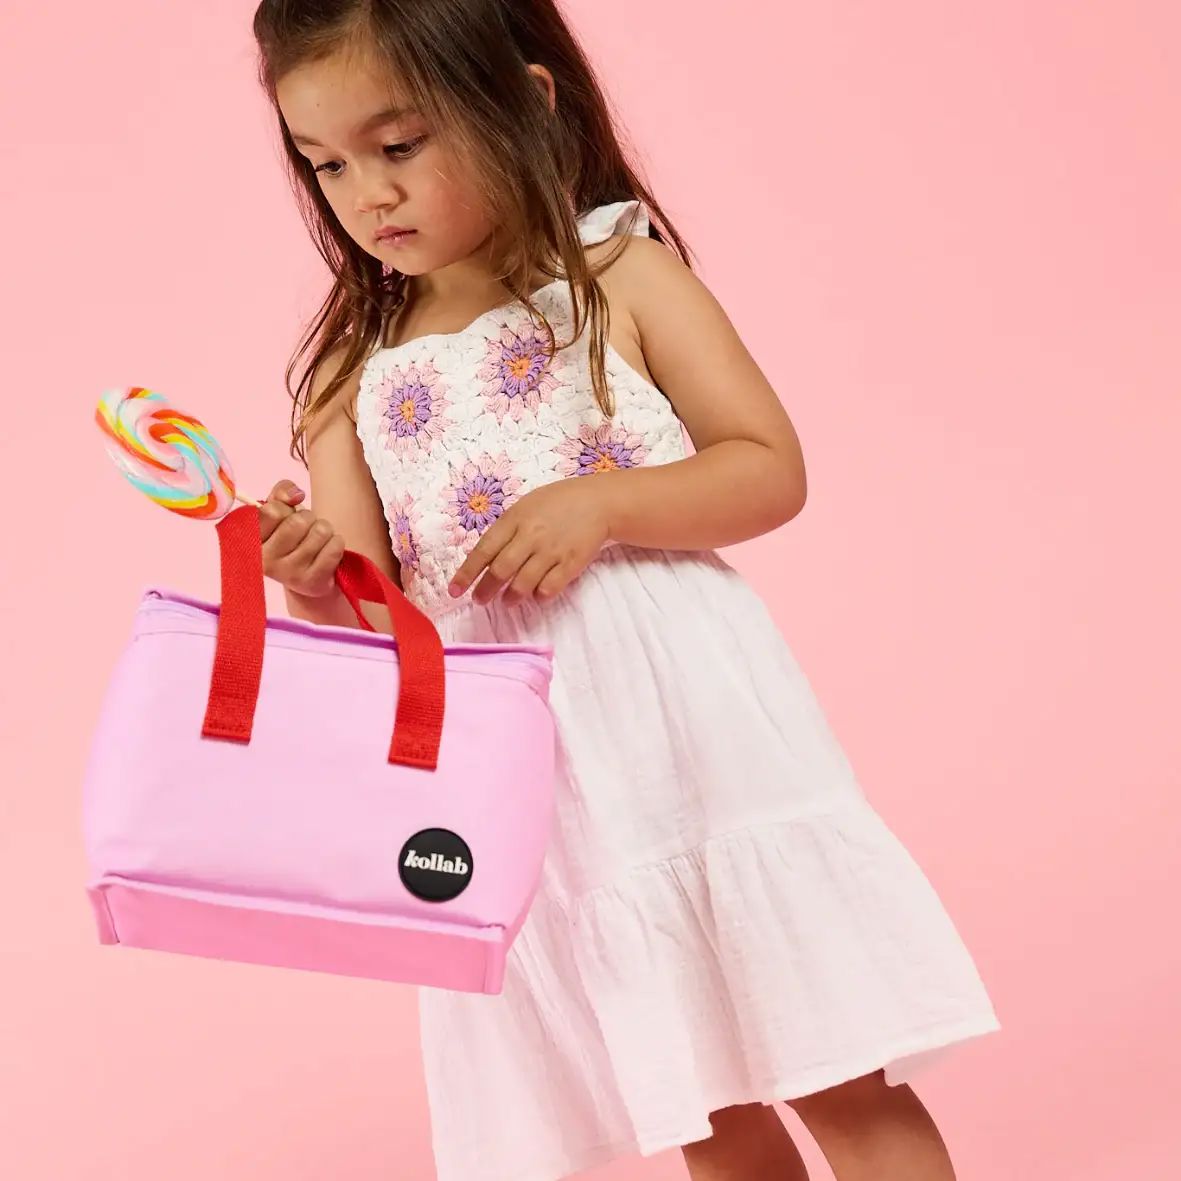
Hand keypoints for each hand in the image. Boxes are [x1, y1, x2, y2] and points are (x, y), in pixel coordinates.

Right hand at [259, 479, 346, 597]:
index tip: (284, 516)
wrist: (307, 576)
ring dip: (325, 529)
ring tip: (317, 540)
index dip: (284, 508)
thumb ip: (282, 492)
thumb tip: (296, 495)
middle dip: (308, 517)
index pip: (271, 511)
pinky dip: (336, 543)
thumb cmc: (290, 537)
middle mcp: (266, 561)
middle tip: (305, 529)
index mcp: (250, 541)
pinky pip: (334, 547)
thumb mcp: (279, 511)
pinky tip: (326, 551)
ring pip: (320, 531)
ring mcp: (289, 574)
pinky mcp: (312, 582)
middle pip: (298, 521)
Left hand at [448, 477, 611, 605]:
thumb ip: (506, 530)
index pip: (484, 550)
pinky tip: (536, 594)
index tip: (454, 591)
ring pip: (523, 584)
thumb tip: (486, 559)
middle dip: (485, 590)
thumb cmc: (558, 502)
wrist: (599, 502)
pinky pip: (548, 589)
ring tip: (508, 600)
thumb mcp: (525, 506)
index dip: (466, 573)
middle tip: (480, 600)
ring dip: (511, 597)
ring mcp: (551, 551)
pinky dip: (538, 596)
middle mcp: (531, 536)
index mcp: (515, 519)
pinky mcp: (571, 564)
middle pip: (500, 571)